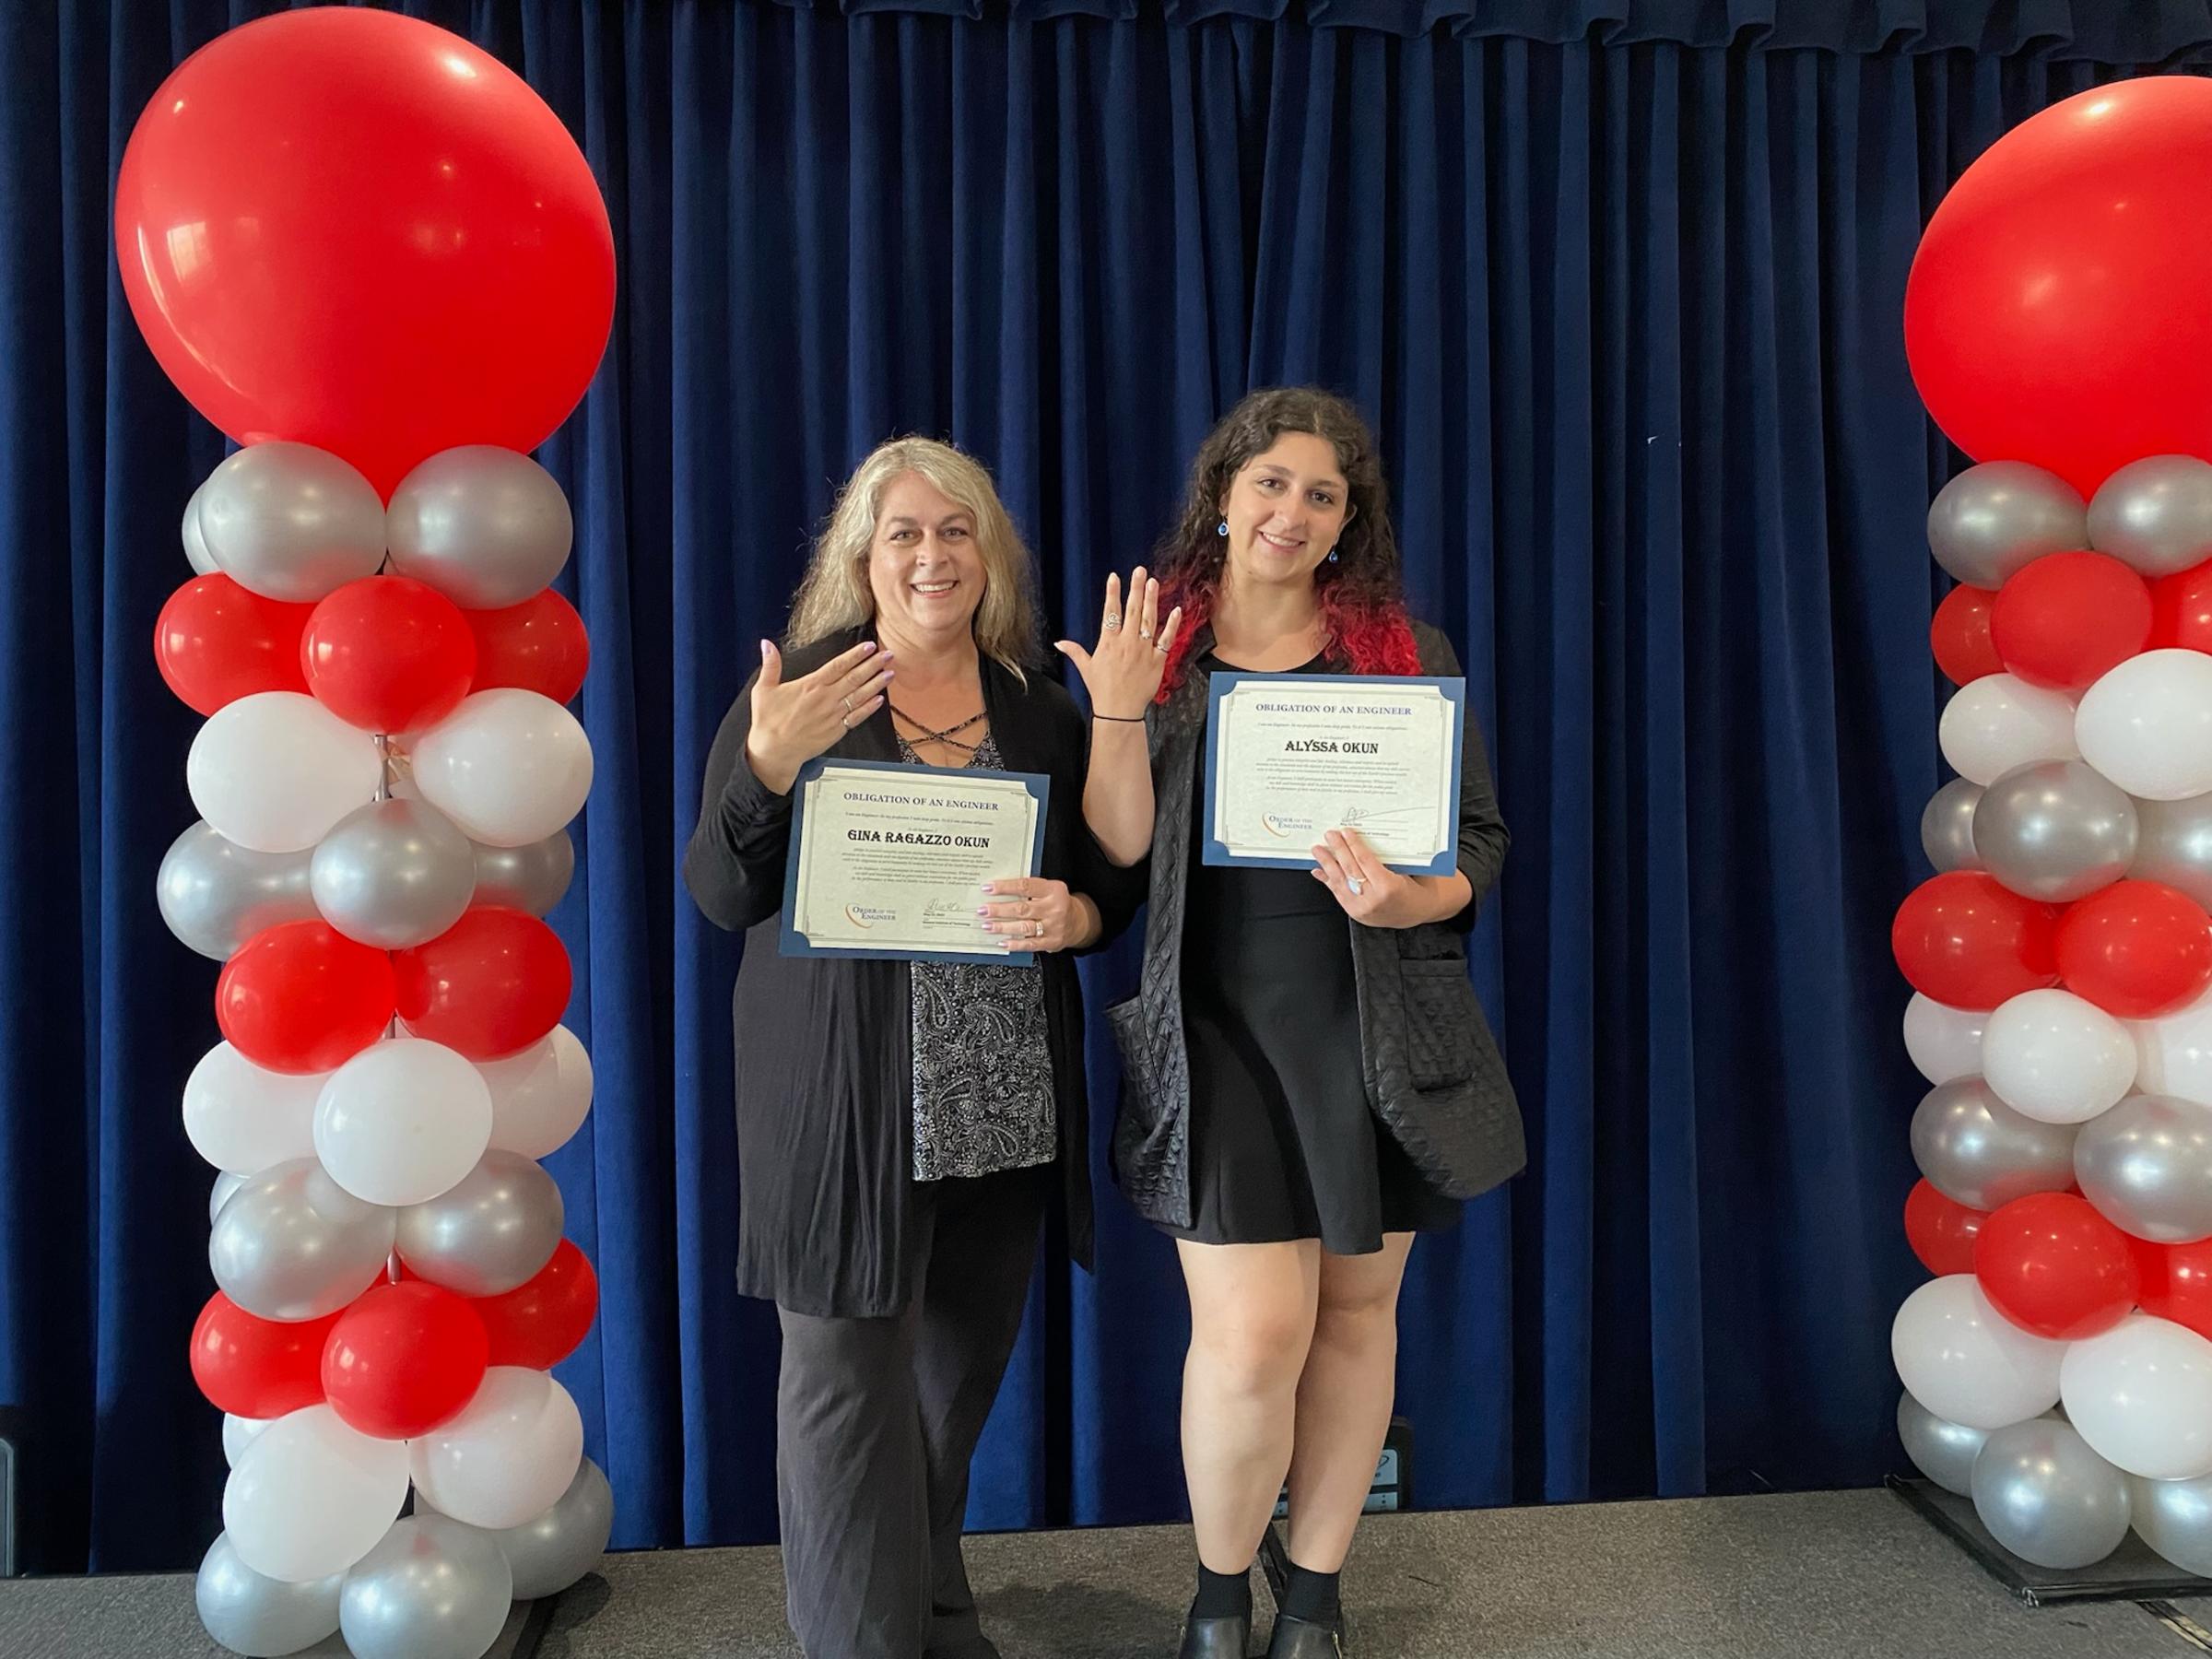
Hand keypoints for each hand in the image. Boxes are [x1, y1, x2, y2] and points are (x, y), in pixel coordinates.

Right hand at [744, 639, 894, 793]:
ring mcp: (833, 715)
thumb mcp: (763, 689)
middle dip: (873, 665)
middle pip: (855, 678)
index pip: (838, 665)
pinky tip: (880, 700)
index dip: (856, 655)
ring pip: (860, 696)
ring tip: (890, 673)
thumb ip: (770, 665)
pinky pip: (857, 717)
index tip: (869, 646)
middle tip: (889, 655)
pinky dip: (870, 708)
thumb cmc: (768, 721)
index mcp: (810, 685)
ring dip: (877, 684)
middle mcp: (825, 698)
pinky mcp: (836, 730)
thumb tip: (766, 644)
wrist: (774, 752)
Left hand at [978, 876, 1091, 952]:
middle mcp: (1054, 908)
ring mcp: (1054, 926)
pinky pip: (1030, 944)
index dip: (1005, 887)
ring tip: (987, 926)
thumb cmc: (1057, 902)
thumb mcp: (1048, 889)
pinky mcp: (1051, 942)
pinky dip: (1015, 944)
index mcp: (1053, 890)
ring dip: (1003, 927)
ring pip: (1024, 927)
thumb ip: (1029, 889)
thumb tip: (999, 890)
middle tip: (983, 910)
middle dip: (999, 910)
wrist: (1078, 921)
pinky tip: (1003, 942)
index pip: (1025, 886)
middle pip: (1022, 908)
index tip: (988, 888)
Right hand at [1054, 567, 1183, 719]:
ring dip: (1151, 600)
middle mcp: (1126, 643)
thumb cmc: (1102, 690)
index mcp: (1108, 643)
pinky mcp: (1157, 660)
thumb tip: (1059, 643)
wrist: (1119, 710)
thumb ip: (1075, 652)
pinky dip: (1172, 624)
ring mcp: (1143, 650)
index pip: (1110, 612)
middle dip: (1135, 588)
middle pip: (1132, 610)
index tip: (1115, 577)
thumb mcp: (1086, 668)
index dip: (1113, 593)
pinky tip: (1175, 609)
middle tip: (1139, 571)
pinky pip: (1166, 639)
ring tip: (1153, 582)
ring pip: (1149, 620)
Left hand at [1310, 828, 1448, 928]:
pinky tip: (1319, 870)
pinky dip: (1327, 880)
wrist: (1415, 912)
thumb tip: (1360, 842)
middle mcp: (1373, 899)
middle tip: (1329, 835)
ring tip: (1318, 850)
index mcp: (1388, 887)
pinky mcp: (1354, 913)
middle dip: (1338, 850)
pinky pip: (1337, 893)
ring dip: (1326, 863)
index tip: (1345, 832)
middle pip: (1350, 869)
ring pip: (1340, 881)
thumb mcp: (1403, 871)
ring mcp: (1362, 908)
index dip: (1353, 845)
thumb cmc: (1411, 889)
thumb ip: (1382, 860)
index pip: (1365, 861)